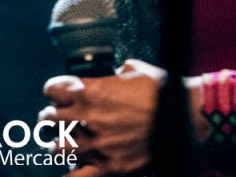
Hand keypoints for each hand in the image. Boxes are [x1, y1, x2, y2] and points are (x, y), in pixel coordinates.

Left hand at [39, 59, 164, 176]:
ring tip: (66, 141)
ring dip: (60, 143)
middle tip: (58, 116)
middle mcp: (89, 117)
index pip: (53, 90)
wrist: (186, 116)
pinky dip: (71, 173)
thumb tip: (116, 74)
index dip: (55, 90)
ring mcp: (97, 143)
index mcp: (93, 91)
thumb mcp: (137, 70)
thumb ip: (118, 73)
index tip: (58, 93)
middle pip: (49, 118)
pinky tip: (73, 168)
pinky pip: (76, 176)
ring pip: (57, 147)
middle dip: (52, 116)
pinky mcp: (108, 165)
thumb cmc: (164, 91)